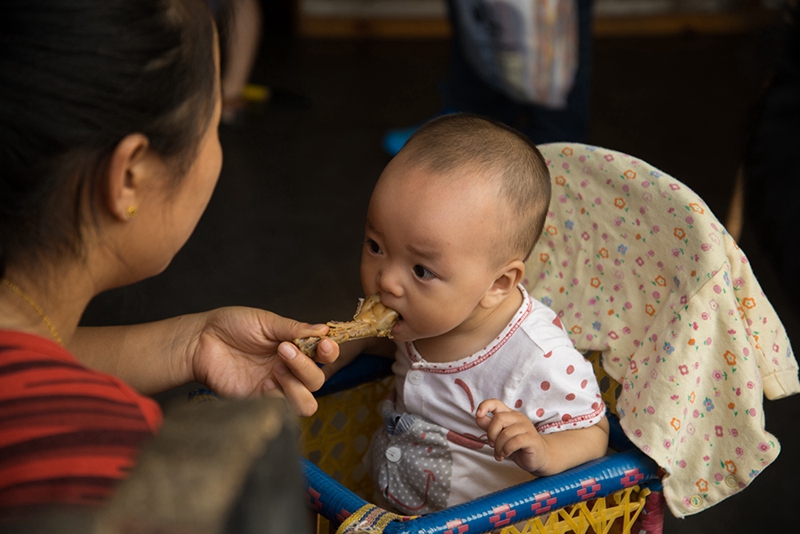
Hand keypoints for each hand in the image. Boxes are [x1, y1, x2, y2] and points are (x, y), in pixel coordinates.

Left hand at [188, 306, 338, 415]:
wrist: (200, 341)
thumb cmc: (231, 326)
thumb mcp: (266, 321)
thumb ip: (294, 328)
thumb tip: (323, 330)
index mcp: (295, 347)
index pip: (323, 356)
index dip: (329, 352)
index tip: (324, 344)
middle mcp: (289, 369)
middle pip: (317, 381)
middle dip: (307, 366)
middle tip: (284, 350)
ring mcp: (275, 387)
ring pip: (307, 402)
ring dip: (299, 387)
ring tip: (277, 370)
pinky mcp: (259, 401)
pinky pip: (280, 409)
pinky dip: (280, 397)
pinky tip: (267, 382)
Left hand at [475, 399, 548, 473]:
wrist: (539, 457)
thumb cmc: (517, 446)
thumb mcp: (500, 436)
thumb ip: (490, 426)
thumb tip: (478, 417)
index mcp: (509, 414)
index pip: (496, 403)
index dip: (485, 406)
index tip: (478, 414)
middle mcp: (518, 418)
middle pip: (498, 418)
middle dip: (491, 434)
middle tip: (493, 445)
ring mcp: (526, 427)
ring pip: (505, 433)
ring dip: (498, 447)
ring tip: (500, 454)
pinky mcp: (532, 438)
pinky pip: (514, 442)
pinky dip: (506, 450)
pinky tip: (506, 454)